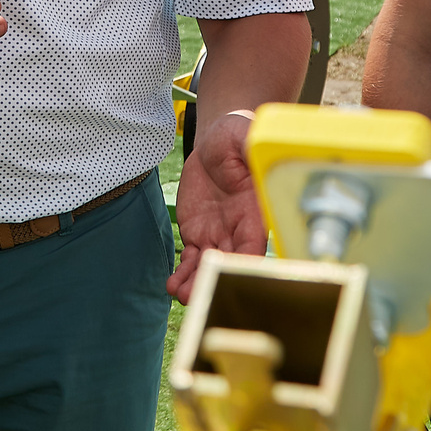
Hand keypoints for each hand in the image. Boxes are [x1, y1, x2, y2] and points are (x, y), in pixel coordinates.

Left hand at [171, 110, 265, 301]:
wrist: (217, 141)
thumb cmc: (239, 134)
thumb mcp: (246, 136)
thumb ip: (252, 148)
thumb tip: (259, 149)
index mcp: (257, 209)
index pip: (254, 242)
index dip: (244, 260)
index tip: (230, 272)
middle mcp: (241, 228)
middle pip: (231, 261)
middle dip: (217, 279)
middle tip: (201, 294)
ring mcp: (220, 233)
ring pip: (210, 265)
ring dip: (198, 282)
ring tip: (182, 295)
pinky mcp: (199, 233)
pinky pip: (192, 258)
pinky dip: (183, 273)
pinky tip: (172, 284)